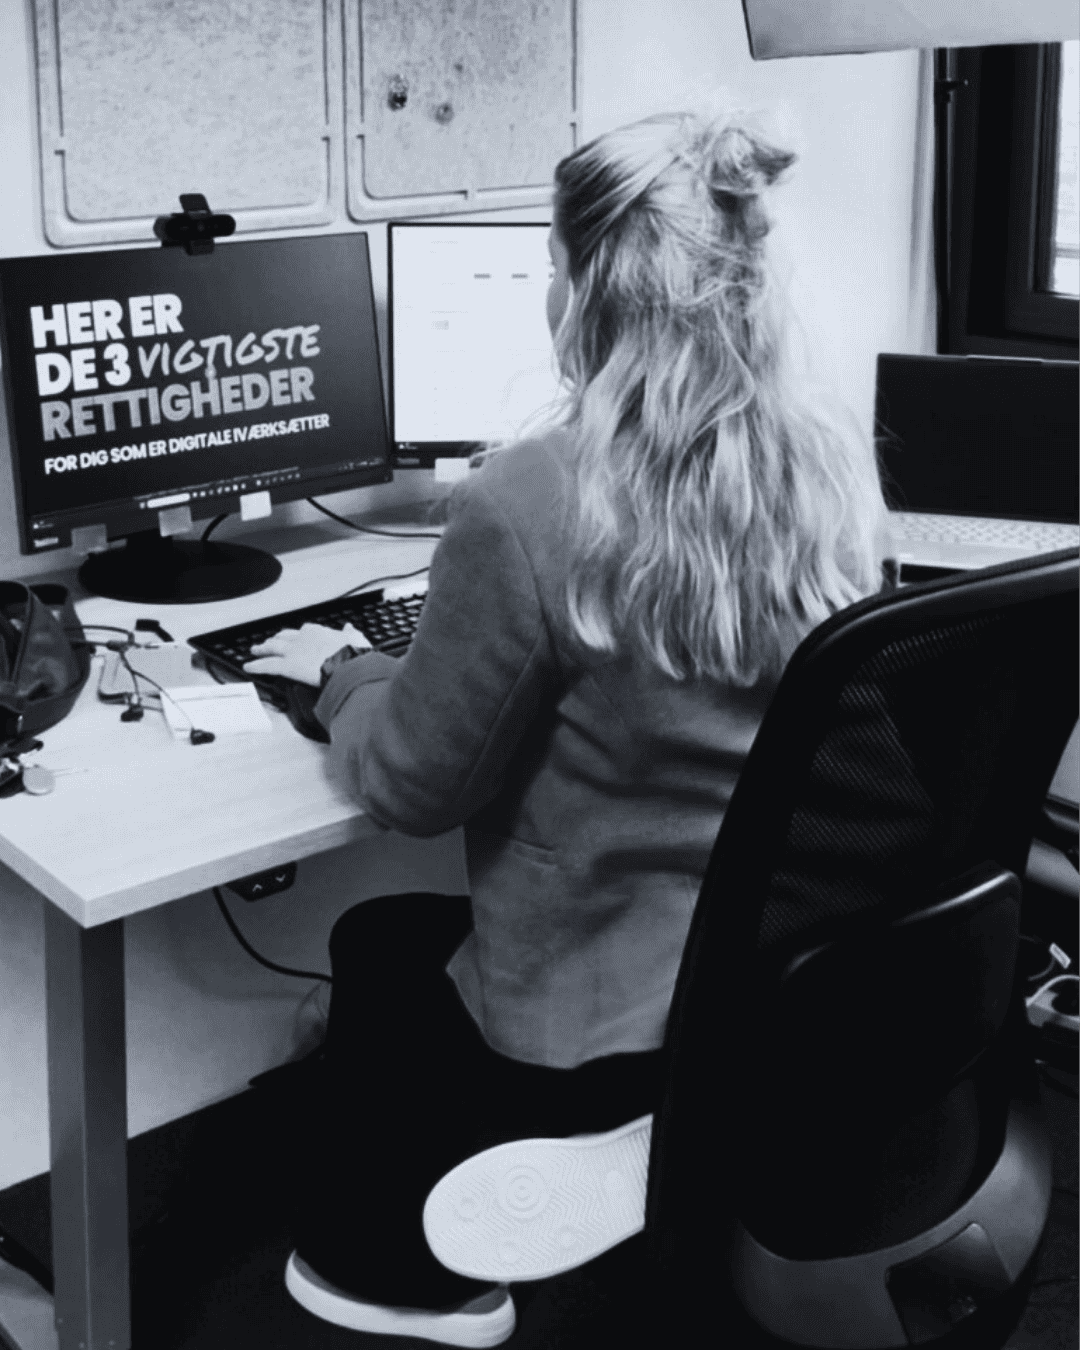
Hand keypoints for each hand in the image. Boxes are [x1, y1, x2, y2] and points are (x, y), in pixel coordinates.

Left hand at [242, 622, 371, 686]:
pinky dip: (256, 666)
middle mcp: (303, 638)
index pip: (304, 631)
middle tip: (268, 642)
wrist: (347, 663)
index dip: (297, 635)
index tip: (294, 637)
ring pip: (273, 648)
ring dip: (262, 649)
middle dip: (275, 640)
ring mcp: (293, 651)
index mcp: (320, 633)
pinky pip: (268, 665)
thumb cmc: (353, 653)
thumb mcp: (355, 639)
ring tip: (255, 650)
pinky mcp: (287, 665)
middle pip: (284, 637)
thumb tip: (350, 628)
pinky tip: (248, 667)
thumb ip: (350, 633)